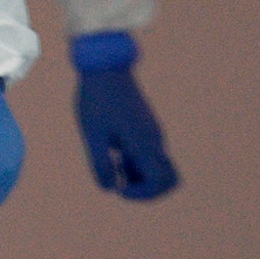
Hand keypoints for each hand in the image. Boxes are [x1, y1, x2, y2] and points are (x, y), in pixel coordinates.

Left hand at [72, 31, 178, 199]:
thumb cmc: (96, 98)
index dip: (143, 194)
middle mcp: (154, 139)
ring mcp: (152, 131)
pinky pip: (148, 152)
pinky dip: (133, 159)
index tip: (119, 189)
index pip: (161, 182)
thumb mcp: (93, 133)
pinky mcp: (145, 124)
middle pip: (166, 178)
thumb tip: (111, 189)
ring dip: (137, 173)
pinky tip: (112, 148)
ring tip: (111, 161)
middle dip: (146, 188)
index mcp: (144, 143)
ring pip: (155, 165)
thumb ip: (101, 164)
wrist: (104, 64)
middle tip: (120, 180)